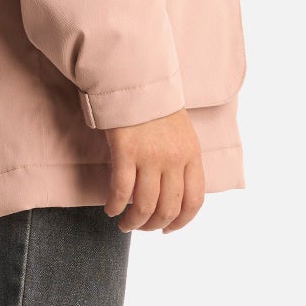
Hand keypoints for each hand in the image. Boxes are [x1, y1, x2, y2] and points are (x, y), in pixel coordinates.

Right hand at [102, 107, 204, 233]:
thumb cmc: (154, 104)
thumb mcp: (180, 131)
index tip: (169, 229)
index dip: (182, 222)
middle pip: (168, 208)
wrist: (134, 77)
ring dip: (134, 222)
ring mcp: (150, 155)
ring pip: (144, 205)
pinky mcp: (125, 151)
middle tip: (142, 227)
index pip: (194, 200)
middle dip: (154, 225)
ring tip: (125, 225)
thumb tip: (172, 193)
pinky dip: (115, 206)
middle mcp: (173, 158)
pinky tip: (111, 209)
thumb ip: (180, 160)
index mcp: (191, 153)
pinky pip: (121, 190)